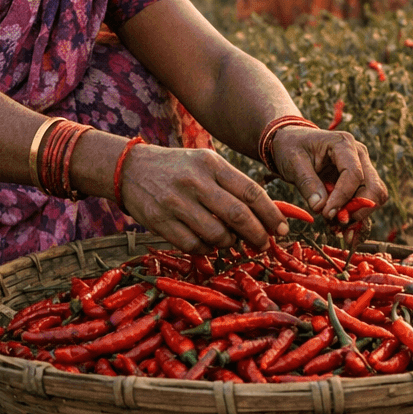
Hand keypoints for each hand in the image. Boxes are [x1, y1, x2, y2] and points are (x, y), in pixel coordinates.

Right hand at [118, 145, 288, 253]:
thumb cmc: (179, 169)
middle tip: (264, 245)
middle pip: (238, 215)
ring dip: (231, 244)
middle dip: (257, 235)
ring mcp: (176, 202)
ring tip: (232, 242)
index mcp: (211, 164)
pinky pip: (194, 245)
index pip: (250, 192)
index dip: (271, 214)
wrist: (131, 169)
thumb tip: (268, 216)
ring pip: (217, 234)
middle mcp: (195, 181)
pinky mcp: (160, 221)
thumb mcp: (206, 164)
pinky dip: (207, 249)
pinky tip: (209, 244)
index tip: (282, 228)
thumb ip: (233, 186)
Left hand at [269, 126, 388, 220]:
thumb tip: (320, 208)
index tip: (327, 214)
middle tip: (335, 223)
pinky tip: (338, 224)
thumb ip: (308, 183)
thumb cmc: (292, 147)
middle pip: (373, 187)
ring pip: (374, 197)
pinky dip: (356, 215)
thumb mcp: (294, 162)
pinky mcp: (359, 181)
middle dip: (357, 210)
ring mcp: (362, 167)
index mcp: (343, 144)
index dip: (343, 197)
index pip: (354, 174)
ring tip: (335, 225)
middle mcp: (359, 154)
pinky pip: (366, 201)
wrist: (292, 143)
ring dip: (358, 215)